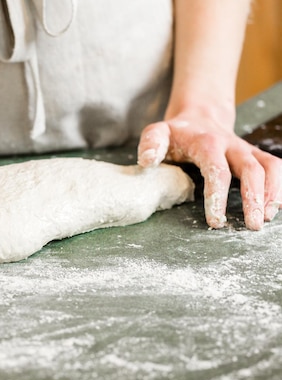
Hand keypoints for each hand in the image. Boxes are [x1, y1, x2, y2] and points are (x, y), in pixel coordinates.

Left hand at [137, 109, 281, 229]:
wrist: (199, 117)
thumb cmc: (177, 133)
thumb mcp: (158, 133)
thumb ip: (151, 144)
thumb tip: (146, 161)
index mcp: (207, 143)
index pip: (217, 171)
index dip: (217, 196)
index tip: (215, 220)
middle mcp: (232, 146)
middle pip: (251, 170)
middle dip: (254, 198)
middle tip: (252, 225)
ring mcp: (247, 150)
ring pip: (270, 168)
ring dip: (272, 193)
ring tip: (266, 218)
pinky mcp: (256, 156)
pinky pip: (275, 168)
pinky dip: (279, 187)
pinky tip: (273, 208)